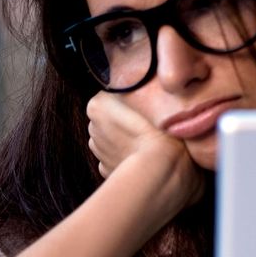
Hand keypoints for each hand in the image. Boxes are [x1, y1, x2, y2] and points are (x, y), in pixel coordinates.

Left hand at [87, 92, 204, 206]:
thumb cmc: (160, 132)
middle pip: (109, 116)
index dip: (130, 97)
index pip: (111, 92)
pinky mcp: (106, 170)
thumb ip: (135, 88)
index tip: (145, 103)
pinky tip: (141, 156)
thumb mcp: (150, 95)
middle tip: (147, 122)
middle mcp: (92, 127)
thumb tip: (135, 86)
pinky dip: (126, 156)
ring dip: (125, 138)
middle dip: (124, 118)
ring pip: (111, 138)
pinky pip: (116, 157)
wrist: (162, 170)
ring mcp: (98, 151)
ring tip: (146, 141)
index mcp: (97, 105)